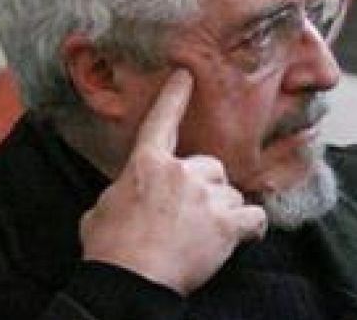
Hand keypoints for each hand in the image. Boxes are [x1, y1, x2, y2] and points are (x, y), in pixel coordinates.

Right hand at [80, 70, 266, 294]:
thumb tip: (125, 197)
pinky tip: (240, 234)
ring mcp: (206, 196)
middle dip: (204, 185)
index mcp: (148, 164)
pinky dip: (249, 225)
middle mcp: (181, 172)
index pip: (162, 120)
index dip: (175, 96)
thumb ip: (121, 193)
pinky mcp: (226, 224)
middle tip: (190, 212)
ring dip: (222, 208)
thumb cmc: (110, 247)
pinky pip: (253, 216)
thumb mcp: (102, 210)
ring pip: (230, 191)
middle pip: (210, 165)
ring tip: (204, 233)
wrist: (128, 281)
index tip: (185, 76)